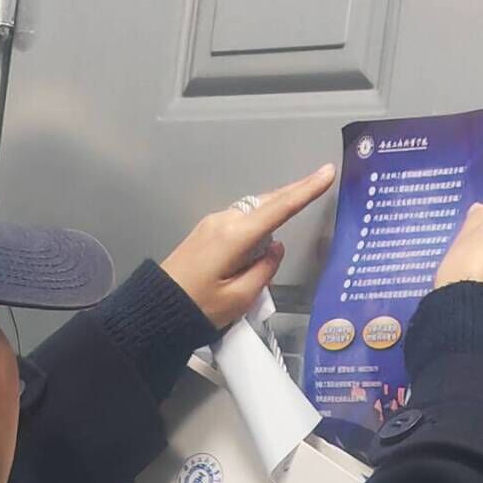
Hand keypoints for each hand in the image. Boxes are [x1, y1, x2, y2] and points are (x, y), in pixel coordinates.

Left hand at [161, 164, 335, 327]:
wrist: (155, 309)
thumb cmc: (196, 308)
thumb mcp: (239, 299)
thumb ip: (264, 271)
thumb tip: (276, 250)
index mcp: (235, 236)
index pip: (278, 209)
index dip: (305, 191)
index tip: (327, 173)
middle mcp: (224, 221)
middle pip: (266, 203)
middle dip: (293, 193)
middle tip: (319, 178)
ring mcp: (212, 224)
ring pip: (253, 212)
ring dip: (273, 213)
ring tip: (292, 212)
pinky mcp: (205, 233)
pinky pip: (239, 222)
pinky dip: (256, 225)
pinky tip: (262, 239)